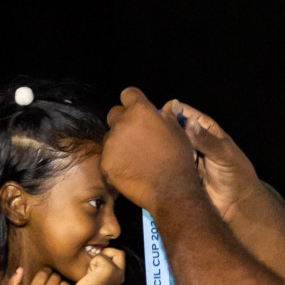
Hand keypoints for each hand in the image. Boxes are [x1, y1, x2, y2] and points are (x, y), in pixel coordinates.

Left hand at [74, 247, 125, 284]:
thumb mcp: (98, 279)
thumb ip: (102, 268)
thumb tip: (96, 253)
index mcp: (119, 279)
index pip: (120, 258)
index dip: (109, 256)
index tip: (98, 265)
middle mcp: (121, 276)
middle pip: (120, 253)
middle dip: (107, 253)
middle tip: (97, 263)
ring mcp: (116, 272)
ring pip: (106, 254)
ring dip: (95, 261)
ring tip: (91, 273)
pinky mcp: (109, 269)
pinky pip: (99, 257)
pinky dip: (92, 263)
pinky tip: (89, 274)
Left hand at [102, 87, 204, 212]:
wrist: (171, 191)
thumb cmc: (178, 159)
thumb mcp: (178, 132)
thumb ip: (167, 117)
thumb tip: (168, 106)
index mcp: (140, 111)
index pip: (128, 94)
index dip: (133, 101)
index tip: (137, 110)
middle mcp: (122, 124)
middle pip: (114, 114)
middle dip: (123, 121)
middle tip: (136, 136)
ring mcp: (111, 144)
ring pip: (110, 137)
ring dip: (119, 142)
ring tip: (135, 157)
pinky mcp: (106, 163)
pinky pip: (107, 157)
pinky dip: (115, 161)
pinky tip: (130, 169)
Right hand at [164, 100, 261, 221]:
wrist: (237, 205)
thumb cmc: (237, 175)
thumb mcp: (224, 155)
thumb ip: (206, 140)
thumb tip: (189, 123)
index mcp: (209, 132)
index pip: (191, 116)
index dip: (178, 112)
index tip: (163, 109)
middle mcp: (197, 144)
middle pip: (178, 131)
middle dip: (167, 129)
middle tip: (152, 129)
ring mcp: (189, 159)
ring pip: (173, 148)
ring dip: (164, 148)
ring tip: (150, 145)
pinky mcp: (183, 174)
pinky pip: (171, 166)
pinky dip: (164, 164)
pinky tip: (153, 162)